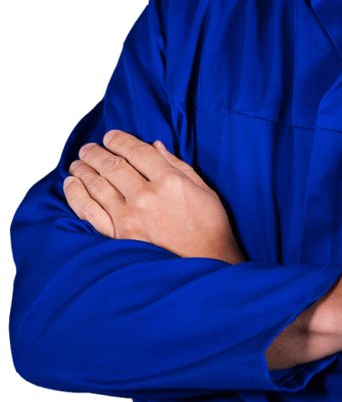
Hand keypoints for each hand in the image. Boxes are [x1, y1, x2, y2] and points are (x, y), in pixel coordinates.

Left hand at [63, 130, 244, 264]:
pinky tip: (71, 184)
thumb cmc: (210, 227)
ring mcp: (129, 218)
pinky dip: (77, 195)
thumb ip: (177, 166)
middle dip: (97, 152)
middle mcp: (146, 196)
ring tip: (77, 162)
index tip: (110, 136)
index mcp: (170, 181)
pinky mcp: (118, 237)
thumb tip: (155, 147)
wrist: (206, 265)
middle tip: (88, 147)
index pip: (137, 151)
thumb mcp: (203, 190)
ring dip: (84, 170)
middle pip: (113, 165)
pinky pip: (90, 212)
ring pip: (98, 185)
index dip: (120, 140)